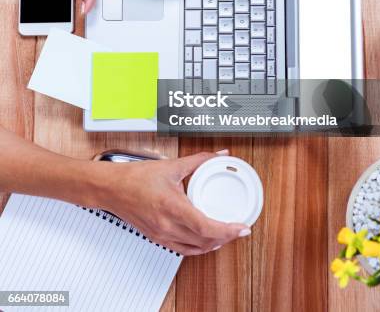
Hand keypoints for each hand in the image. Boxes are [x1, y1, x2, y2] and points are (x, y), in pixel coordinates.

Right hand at [95, 151, 250, 255]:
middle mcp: (167, 226)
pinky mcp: (157, 238)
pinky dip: (198, 248)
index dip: (228, 230)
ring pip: (195, 249)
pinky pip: (182, 250)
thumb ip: (199, 160)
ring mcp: (161, 235)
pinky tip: (204, 241)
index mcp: (172, 207)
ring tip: (225, 235)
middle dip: (226, 237)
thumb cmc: (134, 178)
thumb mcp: (171, 166)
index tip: (242, 227)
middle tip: (238, 228)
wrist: (111, 188)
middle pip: (205, 241)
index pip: (207, 227)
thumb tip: (218, 155)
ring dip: (213, 244)